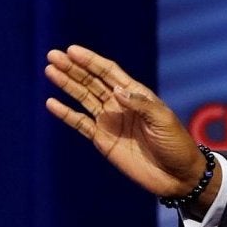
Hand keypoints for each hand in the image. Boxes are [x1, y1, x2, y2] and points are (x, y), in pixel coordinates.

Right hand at [45, 45, 213, 205]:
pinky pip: (80, 123)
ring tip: (50, 71)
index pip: (108, 72)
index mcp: (135, 94)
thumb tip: (115, 90)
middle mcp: (119, 104)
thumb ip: (139, 104)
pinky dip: (65, 114)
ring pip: (83, 98)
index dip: (90, 60)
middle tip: (53, 56)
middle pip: (91, 81)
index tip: (72, 51)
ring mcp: (109, 121)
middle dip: (72, 68)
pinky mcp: (102, 139)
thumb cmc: (176, 144)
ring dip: (66, 85)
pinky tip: (51, 103)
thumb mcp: (163, 119)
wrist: (176, 175)